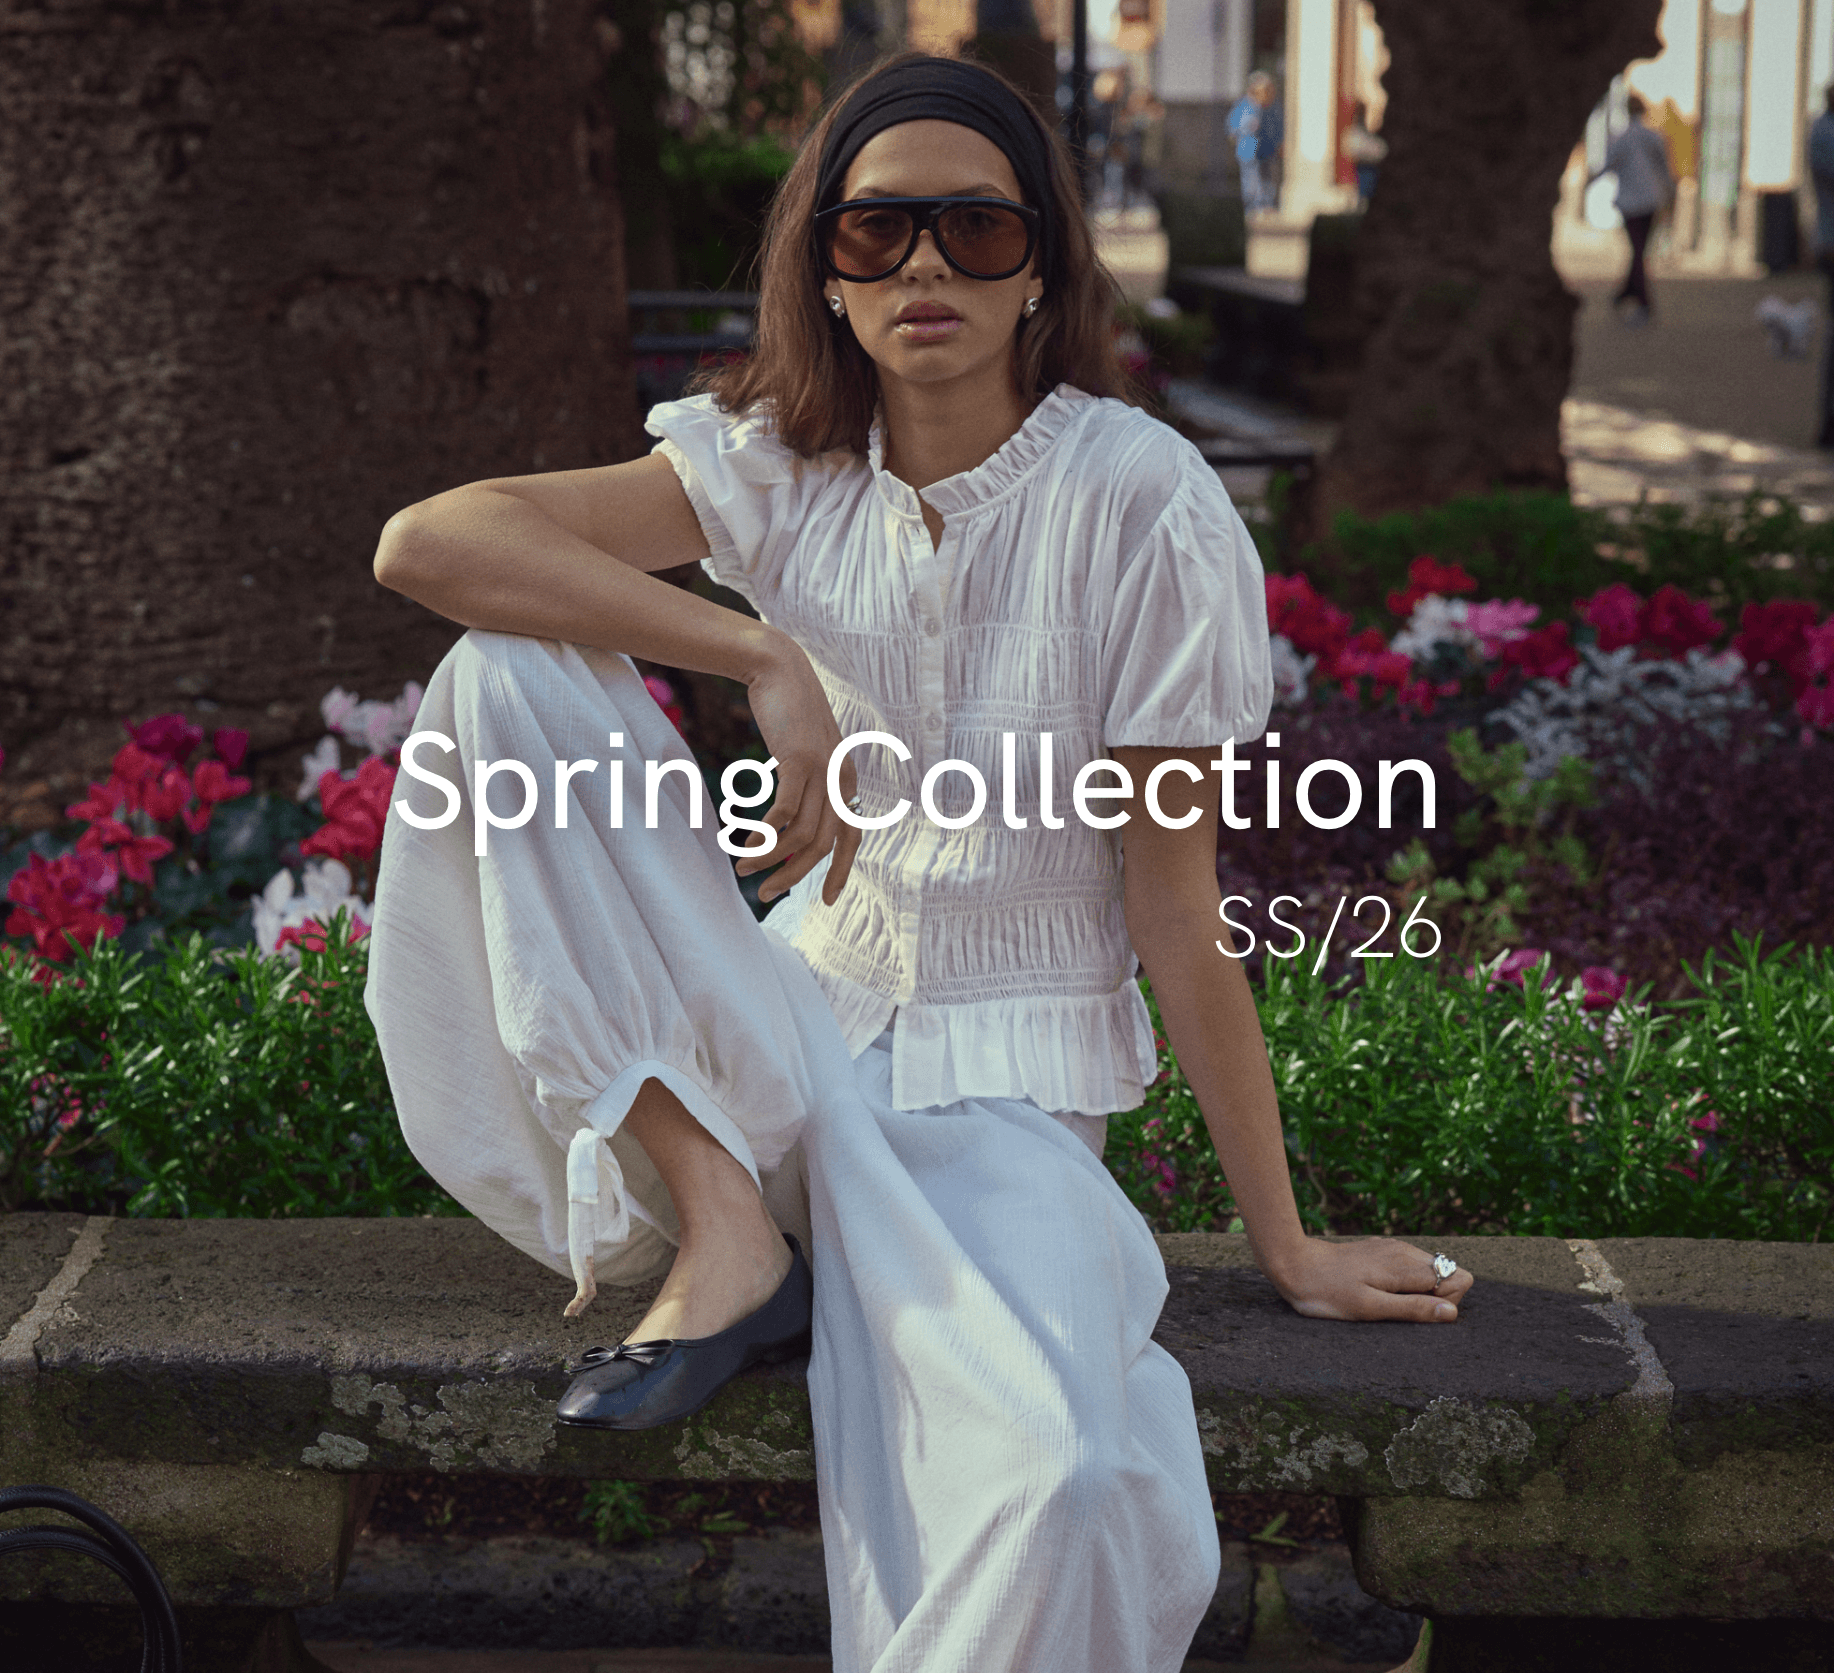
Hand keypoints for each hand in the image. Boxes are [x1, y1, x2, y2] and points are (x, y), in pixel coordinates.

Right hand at [734, 632, 863, 906]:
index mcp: (846, 779)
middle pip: (823, 844)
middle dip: (794, 874)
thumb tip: (792, 823)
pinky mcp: (800, 760)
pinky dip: (764, 833)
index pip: (851, 837)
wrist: (779, 668)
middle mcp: (841, 778)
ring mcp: (823, 769)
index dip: (840, 871)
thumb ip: (808, 784)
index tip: (825, 900)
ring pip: (801, 834)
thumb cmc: (787, 712)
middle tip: (765, 893)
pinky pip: (784, 812)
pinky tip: (742, 842)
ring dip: (769, 856)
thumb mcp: (805, 752)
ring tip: (742, 868)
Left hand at [1267, 1237, 1473, 1323]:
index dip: (1445, 1302)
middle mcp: (1405, 1251)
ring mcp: (1393, 1248)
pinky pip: (1408, 1265)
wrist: (1295, 1266)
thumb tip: (1452, 1313)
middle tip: (1397, 1307)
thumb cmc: (1329, 1293)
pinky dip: (1402, 1281)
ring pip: (1429, 1269)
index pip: (1459, 1279)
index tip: (1414, 1310)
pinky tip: (1377, 1289)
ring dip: (1418, 1290)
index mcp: (1406, 1266)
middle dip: (1435, 1296)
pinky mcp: (1380, 1250)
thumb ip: (1413, 1309)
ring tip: (1385, 1300)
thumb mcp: (1370, 1308)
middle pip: (1449, 1273)